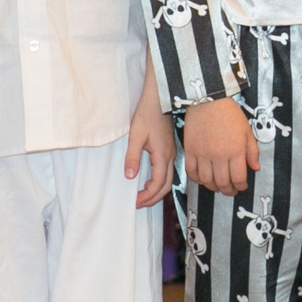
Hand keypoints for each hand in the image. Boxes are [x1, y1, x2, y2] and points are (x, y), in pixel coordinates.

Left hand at [124, 78, 176, 208]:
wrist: (159, 97)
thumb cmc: (147, 113)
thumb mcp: (136, 135)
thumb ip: (132, 157)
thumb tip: (130, 177)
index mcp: (163, 155)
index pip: (158, 184)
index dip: (147, 196)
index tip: (135, 201)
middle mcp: (170, 157)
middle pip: (166, 186)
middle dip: (152, 198)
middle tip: (138, 204)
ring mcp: (172, 153)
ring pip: (168, 180)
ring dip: (156, 191)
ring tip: (142, 196)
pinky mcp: (170, 149)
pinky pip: (167, 172)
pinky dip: (159, 182)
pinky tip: (148, 181)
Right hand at [182, 96, 257, 195]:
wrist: (207, 100)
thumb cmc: (229, 114)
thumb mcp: (247, 131)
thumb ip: (252, 151)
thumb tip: (255, 168)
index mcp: (235, 151)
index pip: (238, 178)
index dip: (241, 186)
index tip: (242, 186)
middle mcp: (219, 156)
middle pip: (222, 183)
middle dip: (228, 190)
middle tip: (230, 190)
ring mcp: (203, 154)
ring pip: (207, 181)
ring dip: (213, 187)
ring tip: (218, 186)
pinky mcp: (190, 151)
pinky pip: (192, 172)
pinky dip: (197, 179)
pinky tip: (203, 178)